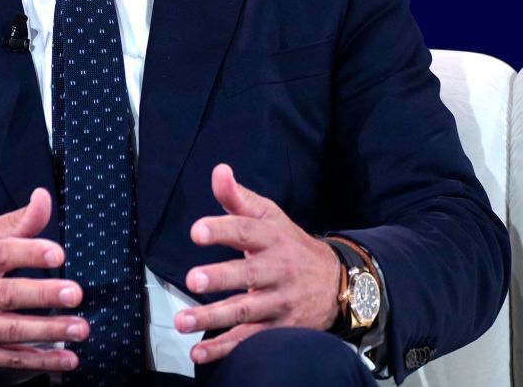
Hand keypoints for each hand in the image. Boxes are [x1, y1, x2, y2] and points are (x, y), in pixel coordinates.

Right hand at [0, 188, 87, 372]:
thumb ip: (16, 222)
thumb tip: (43, 199)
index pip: (0, 254)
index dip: (29, 253)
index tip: (57, 254)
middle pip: (6, 296)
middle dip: (43, 295)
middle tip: (74, 293)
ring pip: (9, 331)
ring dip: (48, 332)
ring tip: (79, 328)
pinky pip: (9, 358)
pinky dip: (39, 360)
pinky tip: (65, 358)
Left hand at [174, 164, 342, 364]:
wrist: (339, 283)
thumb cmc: (290, 245)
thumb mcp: (270, 216)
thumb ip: (239, 198)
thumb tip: (218, 170)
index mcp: (272, 238)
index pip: (246, 230)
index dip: (222, 229)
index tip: (196, 231)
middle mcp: (277, 270)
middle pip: (247, 274)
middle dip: (220, 278)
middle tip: (192, 280)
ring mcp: (279, 301)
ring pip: (246, 311)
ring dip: (213, 318)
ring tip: (183, 321)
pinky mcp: (280, 329)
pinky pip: (250, 340)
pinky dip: (224, 348)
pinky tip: (199, 351)